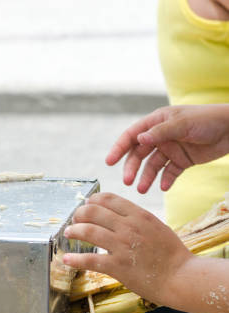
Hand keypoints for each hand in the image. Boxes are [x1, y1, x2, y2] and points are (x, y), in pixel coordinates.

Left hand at [62, 193, 193, 305]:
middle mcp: (128, 227)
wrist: (181, 277)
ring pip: (88, 231)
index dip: (92, 201)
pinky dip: (75, 259)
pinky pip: (90, 260)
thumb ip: (135, 218)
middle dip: (79, 214)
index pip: (107, 199)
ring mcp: (121, 246)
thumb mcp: (155, 226)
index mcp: (138, 215)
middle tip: (74, 220)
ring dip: (73, 231)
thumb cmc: (171, 253)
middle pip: (92, 211)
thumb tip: (114, 212)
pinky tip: (67, 260)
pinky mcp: (117, 266)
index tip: (85, 205)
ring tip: (69, 233)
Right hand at [107, 104, 228, 192]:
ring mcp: (170, 149)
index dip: (119, 148)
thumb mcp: (182, 123)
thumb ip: (159, 133)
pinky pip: (169, 173)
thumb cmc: (208, 119)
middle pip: (139, 154)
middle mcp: (160, 136)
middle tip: (127, 182)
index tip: (109, 162)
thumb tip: (138, 140)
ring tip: (142, 189)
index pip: (132, 136)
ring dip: (146, 177)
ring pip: (152, 166)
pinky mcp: (182, 161)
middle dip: (132, 168)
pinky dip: (165, 180)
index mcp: (156, 122)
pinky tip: (163, 187)